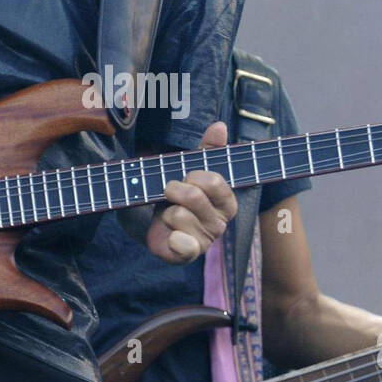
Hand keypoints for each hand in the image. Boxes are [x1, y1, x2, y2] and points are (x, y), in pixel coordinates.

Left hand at [146, 121, 236, 264]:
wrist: (155, 223)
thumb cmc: (179, 195)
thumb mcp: (191, 169)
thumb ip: (207, 150)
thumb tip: (220, 126)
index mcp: (226, 200)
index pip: (214, 181)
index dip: (193, 176)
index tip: (185, 177)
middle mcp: (220, 222)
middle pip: (194, 196)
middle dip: (174, 190)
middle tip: (169, 194)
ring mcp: (206, 241)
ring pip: (178, 215)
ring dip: (165, 212)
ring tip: (168, 216)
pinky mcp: (189, 255)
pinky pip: (182, 245)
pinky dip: (171, 238)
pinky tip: (170, 236)